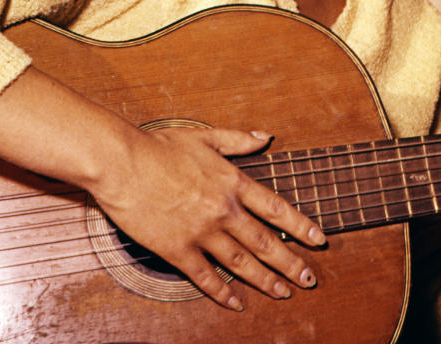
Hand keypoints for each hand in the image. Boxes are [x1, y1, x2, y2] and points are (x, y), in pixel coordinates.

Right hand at [92, 124, 326, 311]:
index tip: (318, 239)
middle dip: (290, 263)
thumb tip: (266, 137)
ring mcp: (201, 233)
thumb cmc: (160, 147)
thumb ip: (238, 140)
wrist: (122, 163)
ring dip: (266, 281)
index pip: (276, 209)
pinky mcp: (177, 250)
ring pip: (242, 264)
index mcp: (232, 183)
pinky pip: (205, 278)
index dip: (300, 225)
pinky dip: (223, 293)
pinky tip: (236, 303)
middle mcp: (223, 211)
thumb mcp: (206, 137)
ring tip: (283, 292)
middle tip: (308, 279)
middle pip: (265, 243)